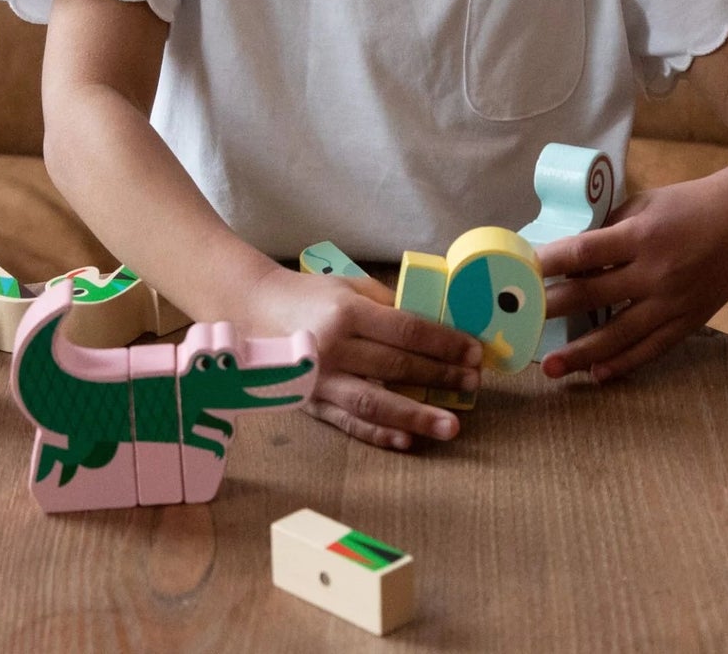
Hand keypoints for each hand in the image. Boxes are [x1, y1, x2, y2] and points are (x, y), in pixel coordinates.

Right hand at [246, 265, 483, 450]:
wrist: (253, 310)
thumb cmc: (310, 296)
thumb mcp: (350, 287)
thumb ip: (391, 306)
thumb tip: (438, 328)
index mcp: (347, 312)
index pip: (407, 330)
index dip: (445, 343)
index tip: (474, 352)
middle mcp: (333, 347)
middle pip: (396, 366)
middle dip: (440, 376)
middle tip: (473, 384)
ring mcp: (320, 380)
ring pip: (374, 403)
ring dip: (416, 416)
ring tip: (450, 426)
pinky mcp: (311, 403)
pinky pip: (349, 423)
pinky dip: (379, 434)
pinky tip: (407, 440)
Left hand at [536, 171, 727, 383]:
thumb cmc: (688, 205)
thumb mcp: (644, 204)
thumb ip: (609, 230)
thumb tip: (571, 255)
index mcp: (641, 235)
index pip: (584, 252)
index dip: (550, 263)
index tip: (522, 271)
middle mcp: (656, 272)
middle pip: (593, 297)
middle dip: (552, 310)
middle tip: (519, 323)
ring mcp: (673, 302)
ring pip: (619, 335)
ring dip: (581, 353)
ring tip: (550, 368)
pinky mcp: (689, 320)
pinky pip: (652, 349)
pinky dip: (623, 363)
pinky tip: (597, 374)